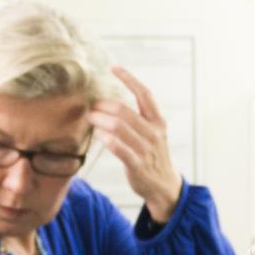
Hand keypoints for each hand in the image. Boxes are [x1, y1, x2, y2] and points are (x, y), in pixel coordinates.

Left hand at [90, 66, 181, 222]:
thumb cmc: (153, 157)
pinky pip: (120, 149)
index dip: (129, 79)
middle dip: (104, 105)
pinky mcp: (138, 165)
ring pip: (119, 128)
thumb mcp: (153, 134)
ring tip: (90, 117)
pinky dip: (107, 139)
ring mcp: (146, 150)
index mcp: (158, 122)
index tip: (114, 68)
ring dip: (100, 120)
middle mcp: (154, 133)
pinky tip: (98, 134)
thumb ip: (138, 119)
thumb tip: (111, 103)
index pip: (145, 94)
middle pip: (125, 111)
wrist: (165, 187)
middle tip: (92, 106)